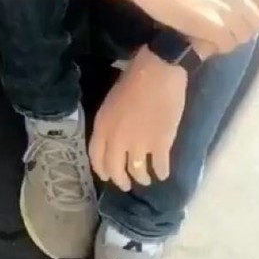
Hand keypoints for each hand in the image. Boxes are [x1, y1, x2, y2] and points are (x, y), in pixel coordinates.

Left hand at [88, 47, 187, 189]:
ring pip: (137, 172)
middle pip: (115, 170)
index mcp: (102, 127)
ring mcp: (139, 145)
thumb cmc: (134, 79)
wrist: (158, 72)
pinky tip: (162, 174)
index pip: (96, 158)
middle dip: (121, 181)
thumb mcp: (111, 102)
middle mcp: (117, 141)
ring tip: (145, 179)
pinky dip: (161, 173)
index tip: (107, 176)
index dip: (102, 170)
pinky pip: (159, 167)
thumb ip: (110, 124)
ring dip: (142, 178)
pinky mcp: (160, 145)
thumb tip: (115, 138)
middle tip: (126, 185)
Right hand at [133, 0, 258, 53]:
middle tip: (221, 27)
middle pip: (256, 21)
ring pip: (243, 36)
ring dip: (229, 38)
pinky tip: (203, 37)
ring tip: (210, 32)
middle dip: (242, 27)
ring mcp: (228, 9)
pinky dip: (217, 46)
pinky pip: (228, 44)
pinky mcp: (216, 26)